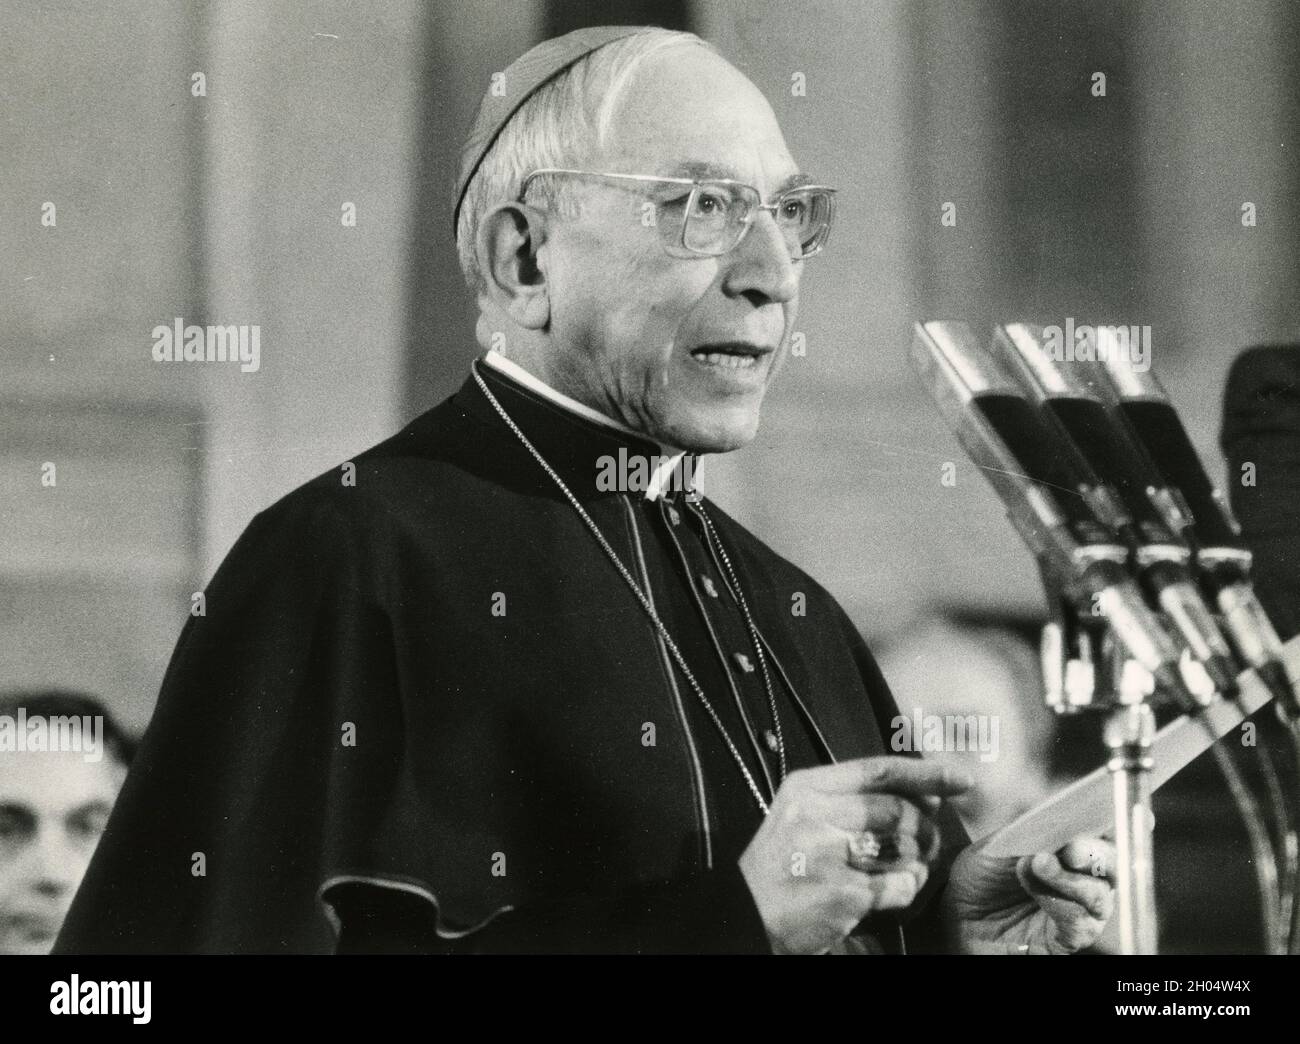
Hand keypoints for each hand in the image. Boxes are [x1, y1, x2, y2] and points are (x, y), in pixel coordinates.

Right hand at [737, 756, 971, 953]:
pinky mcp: (840, 893)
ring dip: (916, 862)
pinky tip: (891, 893)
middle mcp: (814, 815)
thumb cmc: (779, 866)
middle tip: (927, 841)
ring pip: (903, 848)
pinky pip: (898, 886)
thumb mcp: (803, 816)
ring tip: (906, 869)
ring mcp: (826, 854)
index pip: (878, 770)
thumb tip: (926, 791)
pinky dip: (904, 890)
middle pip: (897, 810)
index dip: (925, 772)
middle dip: (924, 828)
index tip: (960, 779)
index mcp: (806, 788)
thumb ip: (855, 800)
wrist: (744, 914)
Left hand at [942, 835, 1115, 952]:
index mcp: (1073, 845)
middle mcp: (1086, 877)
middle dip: (1095, 854)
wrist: (961, 915)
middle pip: (1113, 865)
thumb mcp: (998, 845)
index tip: (1100, 813)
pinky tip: (1038, 895)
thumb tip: (1052, 825)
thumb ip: (1029, 834)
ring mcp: (1083, 909)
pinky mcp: (1072, 937)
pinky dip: (1061, 907)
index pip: (1102, 831)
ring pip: (1099, 896)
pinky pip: (1081, 925)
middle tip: (1071, 848)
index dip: (1105, 821)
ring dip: (1069, 879)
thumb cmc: (984, 876)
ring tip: (1038, 864)